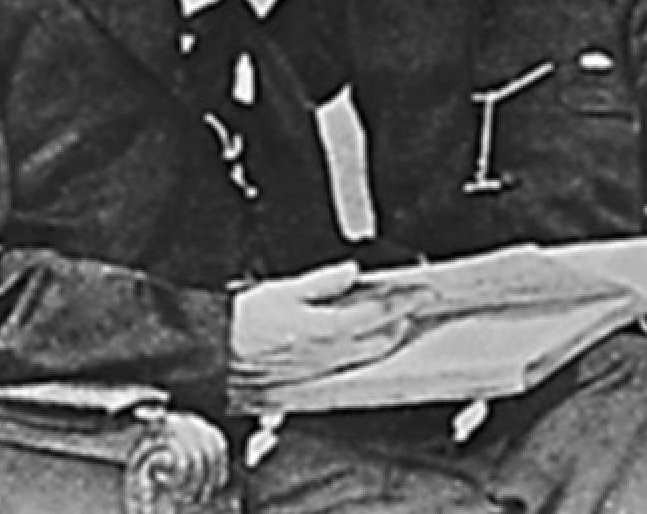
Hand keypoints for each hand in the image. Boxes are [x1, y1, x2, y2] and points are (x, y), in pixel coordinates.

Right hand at [230, 261, 419, 386]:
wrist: (221, 351)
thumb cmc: (246, 320)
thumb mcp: (283, 290)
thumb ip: (322, 283)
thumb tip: (352, 272)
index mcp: (326, 328)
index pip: (379, 312)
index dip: (405, 300)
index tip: (425, 291)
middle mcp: (330, 352)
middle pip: (382, 338)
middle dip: (404, 320)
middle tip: (419, 303)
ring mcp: (324, 366)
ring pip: (370, 354)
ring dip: (390, 336)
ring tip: (400, 320)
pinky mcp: (314, 374)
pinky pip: (353, 362)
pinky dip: (369, 349)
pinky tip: (368, 341)